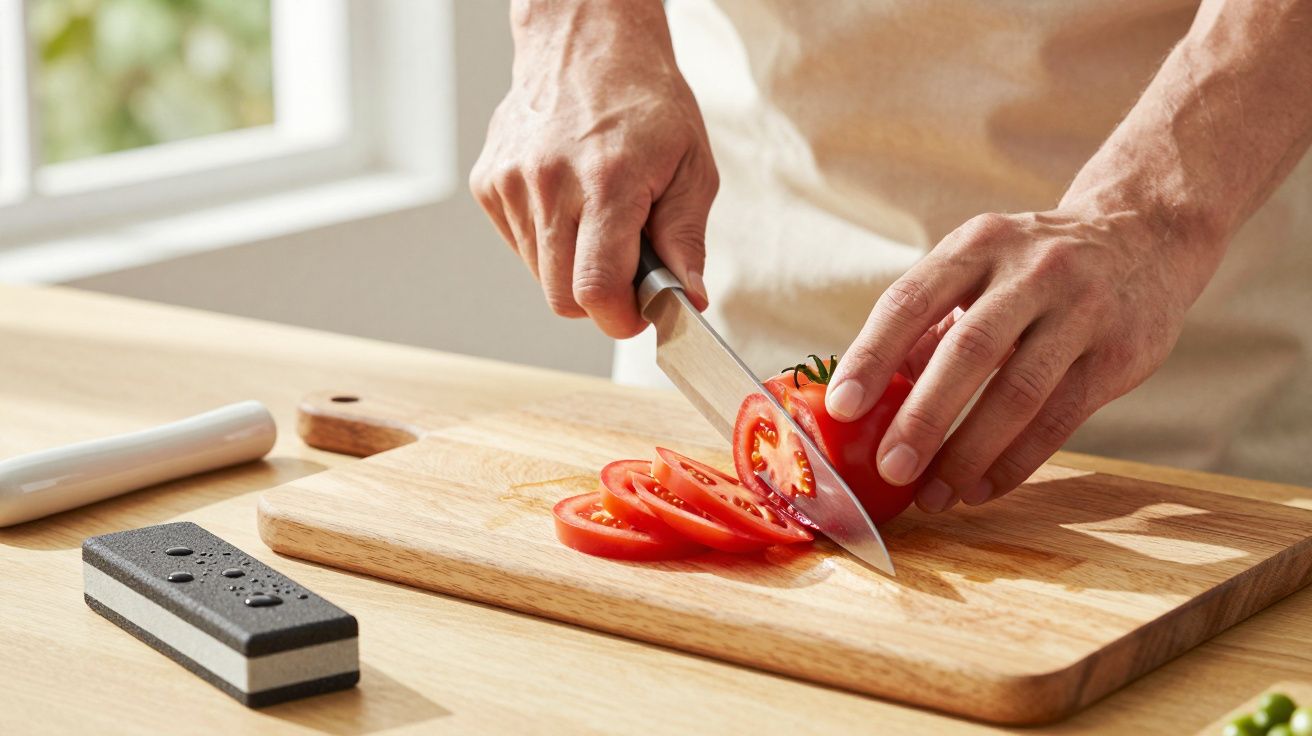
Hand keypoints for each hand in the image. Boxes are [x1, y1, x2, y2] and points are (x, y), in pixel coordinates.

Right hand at [469, 0, 717, 337]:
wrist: (586, 44)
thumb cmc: (645, 102)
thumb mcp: (692, 167)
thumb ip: (687, 240)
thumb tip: (688, 298)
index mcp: (607, 180)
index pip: (595, 288)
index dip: (619, 318)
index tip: (638, 314)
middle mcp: (549, 182)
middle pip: (561, 296)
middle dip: (598, 298)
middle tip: (627, 266)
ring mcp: (511, 182)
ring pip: (539, 275)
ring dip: (573, 265)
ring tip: (598, 217)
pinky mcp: (489, 183)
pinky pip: (520, 245)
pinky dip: (548, 241)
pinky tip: (569, 201)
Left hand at [825, 206, 1222, 511]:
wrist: (1147, 234)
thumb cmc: (1034, 267)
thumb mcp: (980, 269)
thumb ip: (928, 328)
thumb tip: (870, 401)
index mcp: (978, 245)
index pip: (911, 300)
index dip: (872, 356)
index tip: (841, 408)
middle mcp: (1032, 271)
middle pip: (969, 350)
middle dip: (924, 416)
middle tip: (890, 469)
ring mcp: (1082, 310)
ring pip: (1019, 392)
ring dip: (969, 452)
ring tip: (933, 495)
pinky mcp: (1120, 354)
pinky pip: (1060, 418)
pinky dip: (1016, 461)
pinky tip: (981, 489)